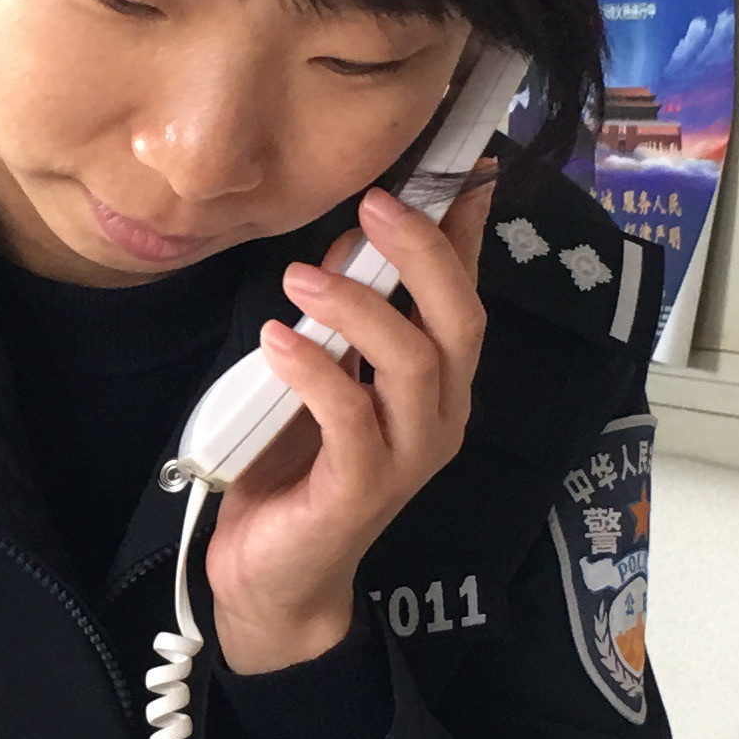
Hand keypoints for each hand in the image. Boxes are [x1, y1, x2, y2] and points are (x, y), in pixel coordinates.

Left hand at [206, 177, 494, 673]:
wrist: (272, 577)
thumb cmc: (296, 464)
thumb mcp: (324, 370)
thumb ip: (347, 313)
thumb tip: (357, 230)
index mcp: (439, 380)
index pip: (466, 288)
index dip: (465, 226)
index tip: (457, 162)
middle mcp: (440, 414)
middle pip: (460, 321)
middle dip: (423, 252)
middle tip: (374, 202)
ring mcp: (408, 456)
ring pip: (414, 365)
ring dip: (358, 308)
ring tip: (300, 274)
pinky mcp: (363, 492)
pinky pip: (352, 419)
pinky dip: (316, 370)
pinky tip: (277, 339)